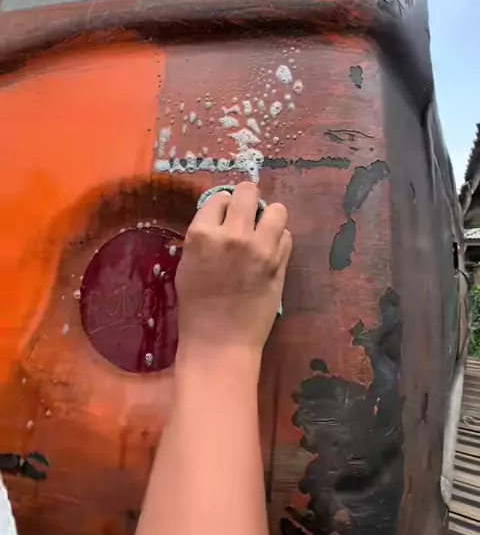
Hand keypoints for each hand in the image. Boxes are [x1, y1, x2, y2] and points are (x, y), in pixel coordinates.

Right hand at [175, 182, 291, 380]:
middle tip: (247, 214)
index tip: (224, 216)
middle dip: (248, 200)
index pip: (219, 198)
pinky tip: (270, 252)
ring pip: (277, 209)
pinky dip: (279, 240)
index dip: (223, 206)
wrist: (219, 341)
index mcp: (202, 234)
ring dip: (269, 217)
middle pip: (249, 192)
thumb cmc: (196, 307)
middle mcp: (233, 234)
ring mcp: (260, 248)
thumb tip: (222, 216)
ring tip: (263, 231)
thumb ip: (204, 237)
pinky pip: (286, 236)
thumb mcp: (187, 264)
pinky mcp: (279, 263)